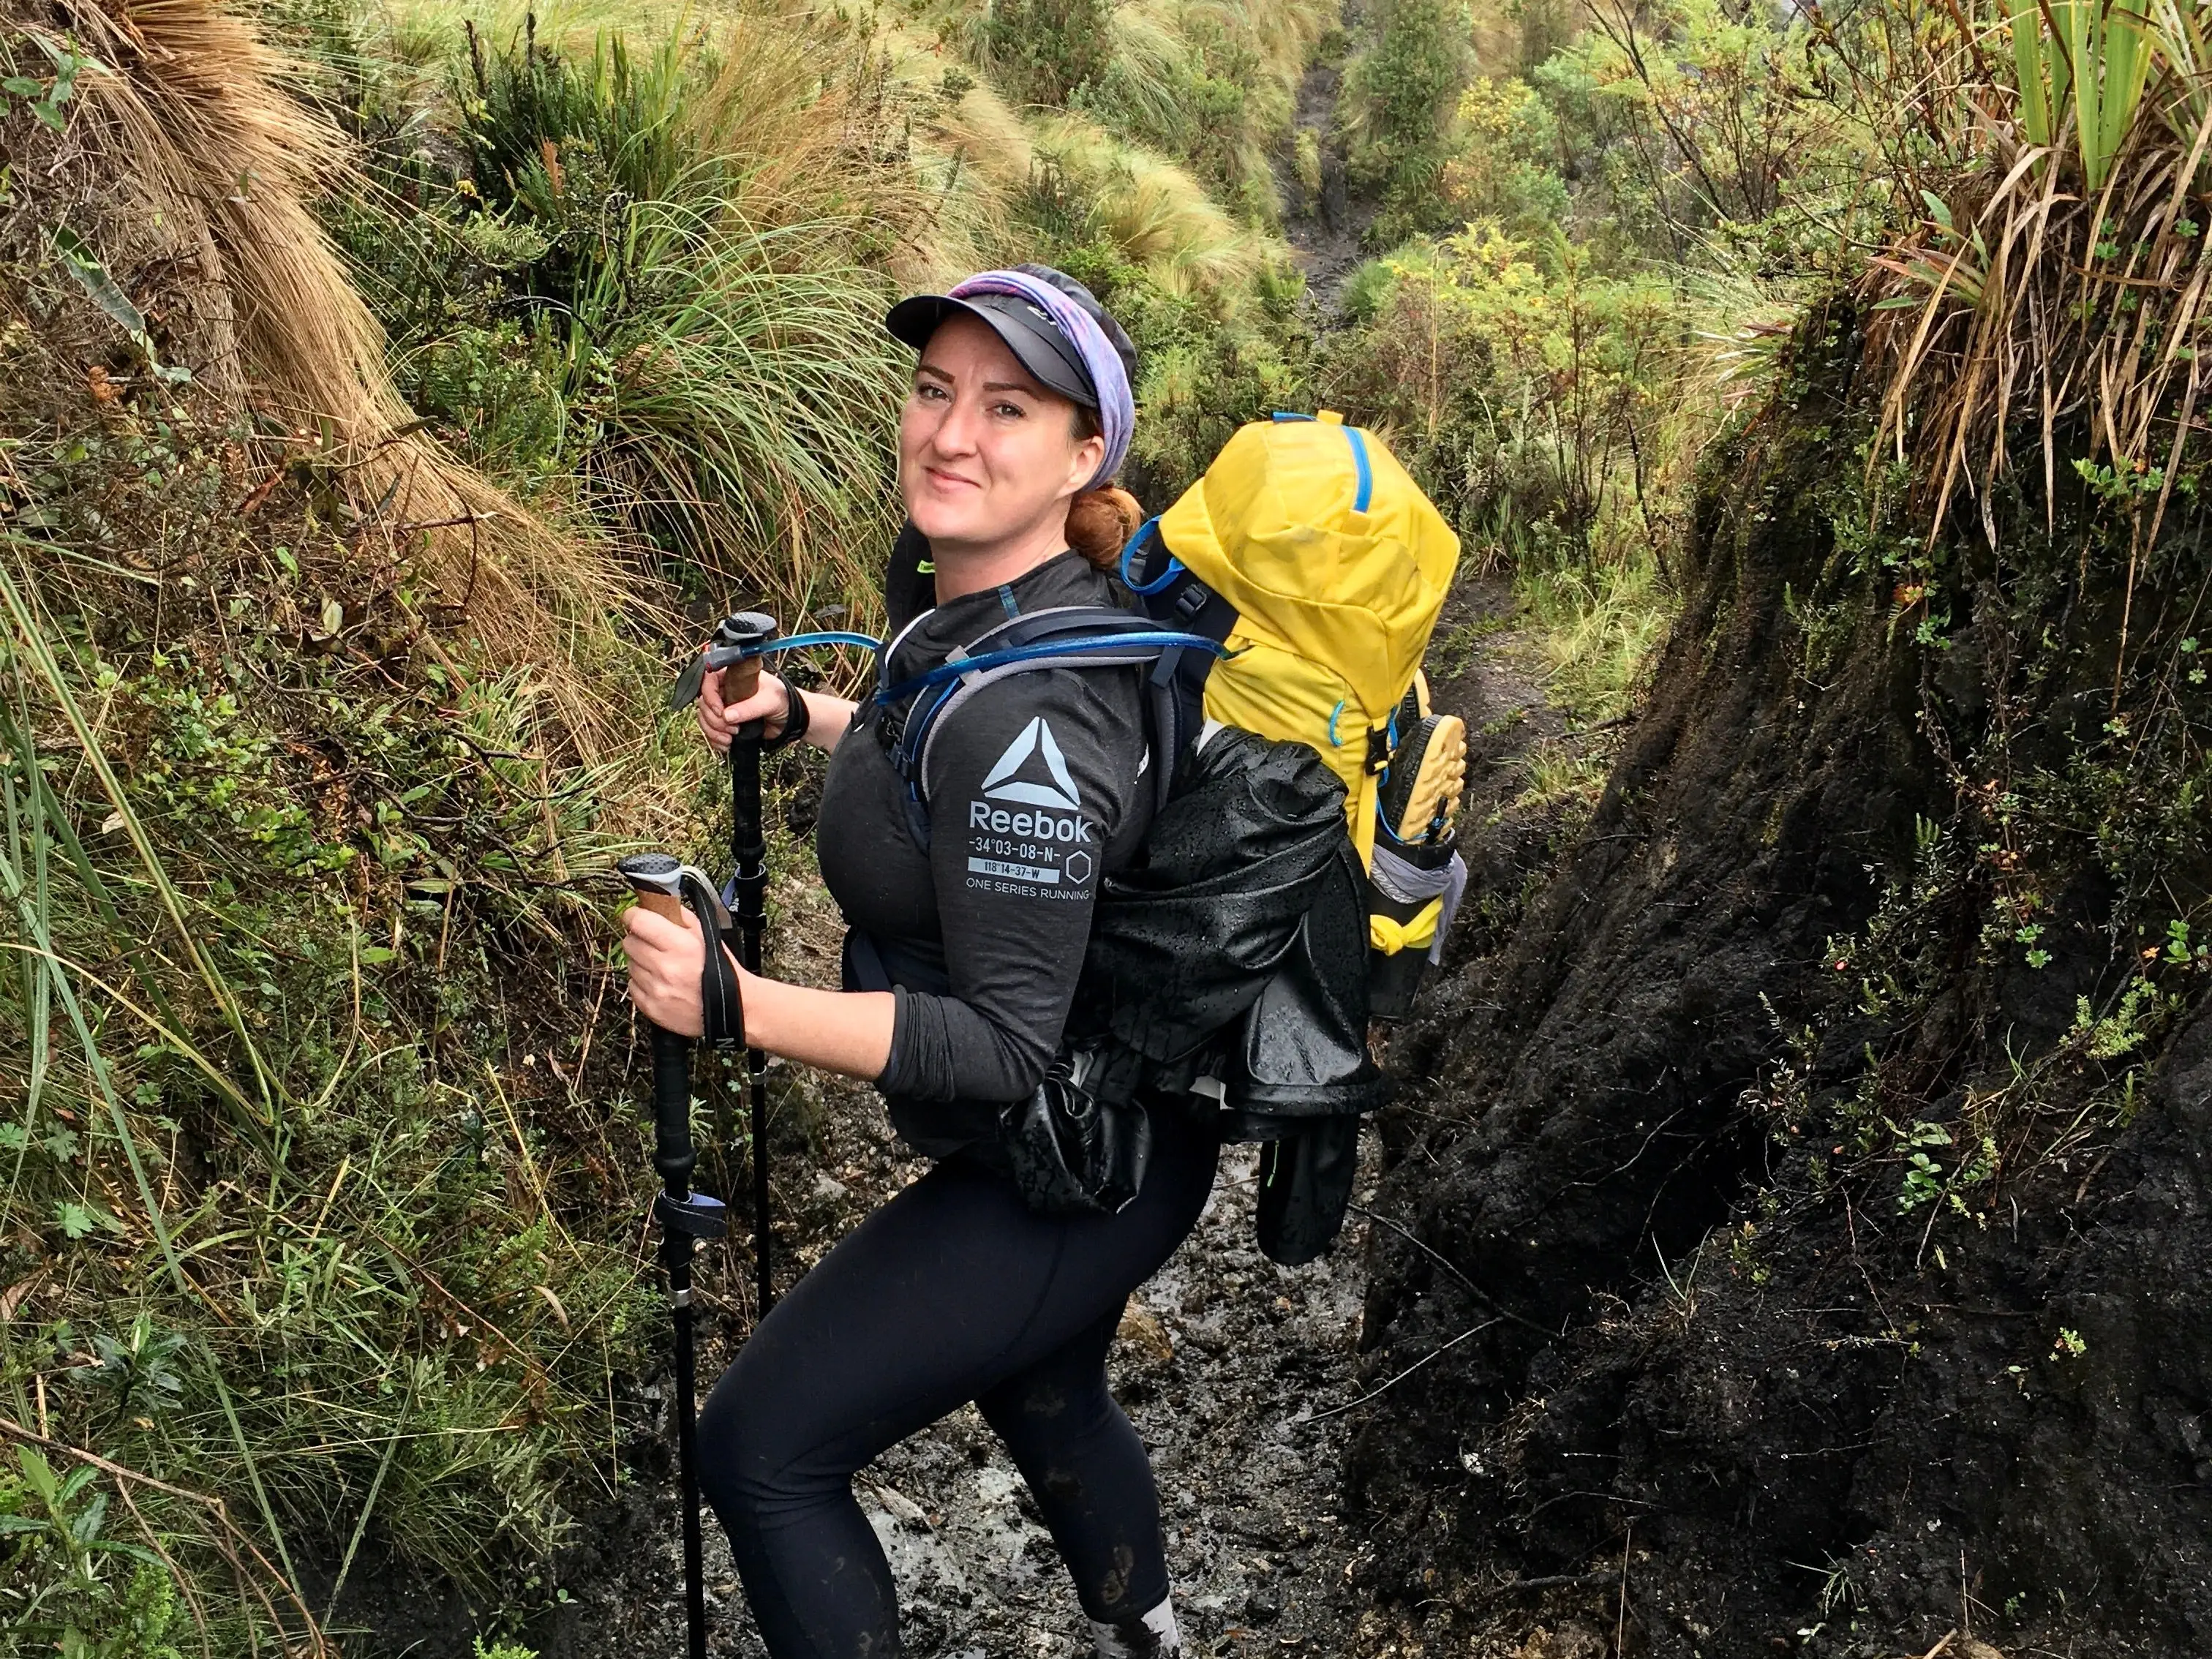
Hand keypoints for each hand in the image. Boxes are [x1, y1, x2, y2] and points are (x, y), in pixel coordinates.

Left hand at [624, 902, 728, 1037]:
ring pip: (630, 964)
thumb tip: (660, 903)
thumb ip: (681, 916)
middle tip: (652, 942)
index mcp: (680, 945)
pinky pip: (633, 985)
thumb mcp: (707, 935)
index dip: (632, 915)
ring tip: (661, 965)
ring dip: (641, 961)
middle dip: (638, 938)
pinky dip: (642, 982)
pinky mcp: (651, 1007)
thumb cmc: (721, 970)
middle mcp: (665, 967)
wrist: (733, 1007)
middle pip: (629, 942)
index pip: (638, 922)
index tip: (633, 915)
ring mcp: (656, 989)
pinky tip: (659, 981)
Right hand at [696, 657, 787, 755]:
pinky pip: (712, 731)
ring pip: (705, 719)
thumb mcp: (769, 701)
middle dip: (714, 720)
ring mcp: (726, 707)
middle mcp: (726, 691)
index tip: (720, 711)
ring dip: (713, 732)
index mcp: (734, 677)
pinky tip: (727, 745)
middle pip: (704, 703)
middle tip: (731, 729)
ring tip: (729, 739)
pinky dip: (715, 740)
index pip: (709, 681)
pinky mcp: (728, 723)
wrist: (793, 719)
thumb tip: (727, 716)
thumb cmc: (784, 700)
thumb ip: (749, 708)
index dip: (710, 697)